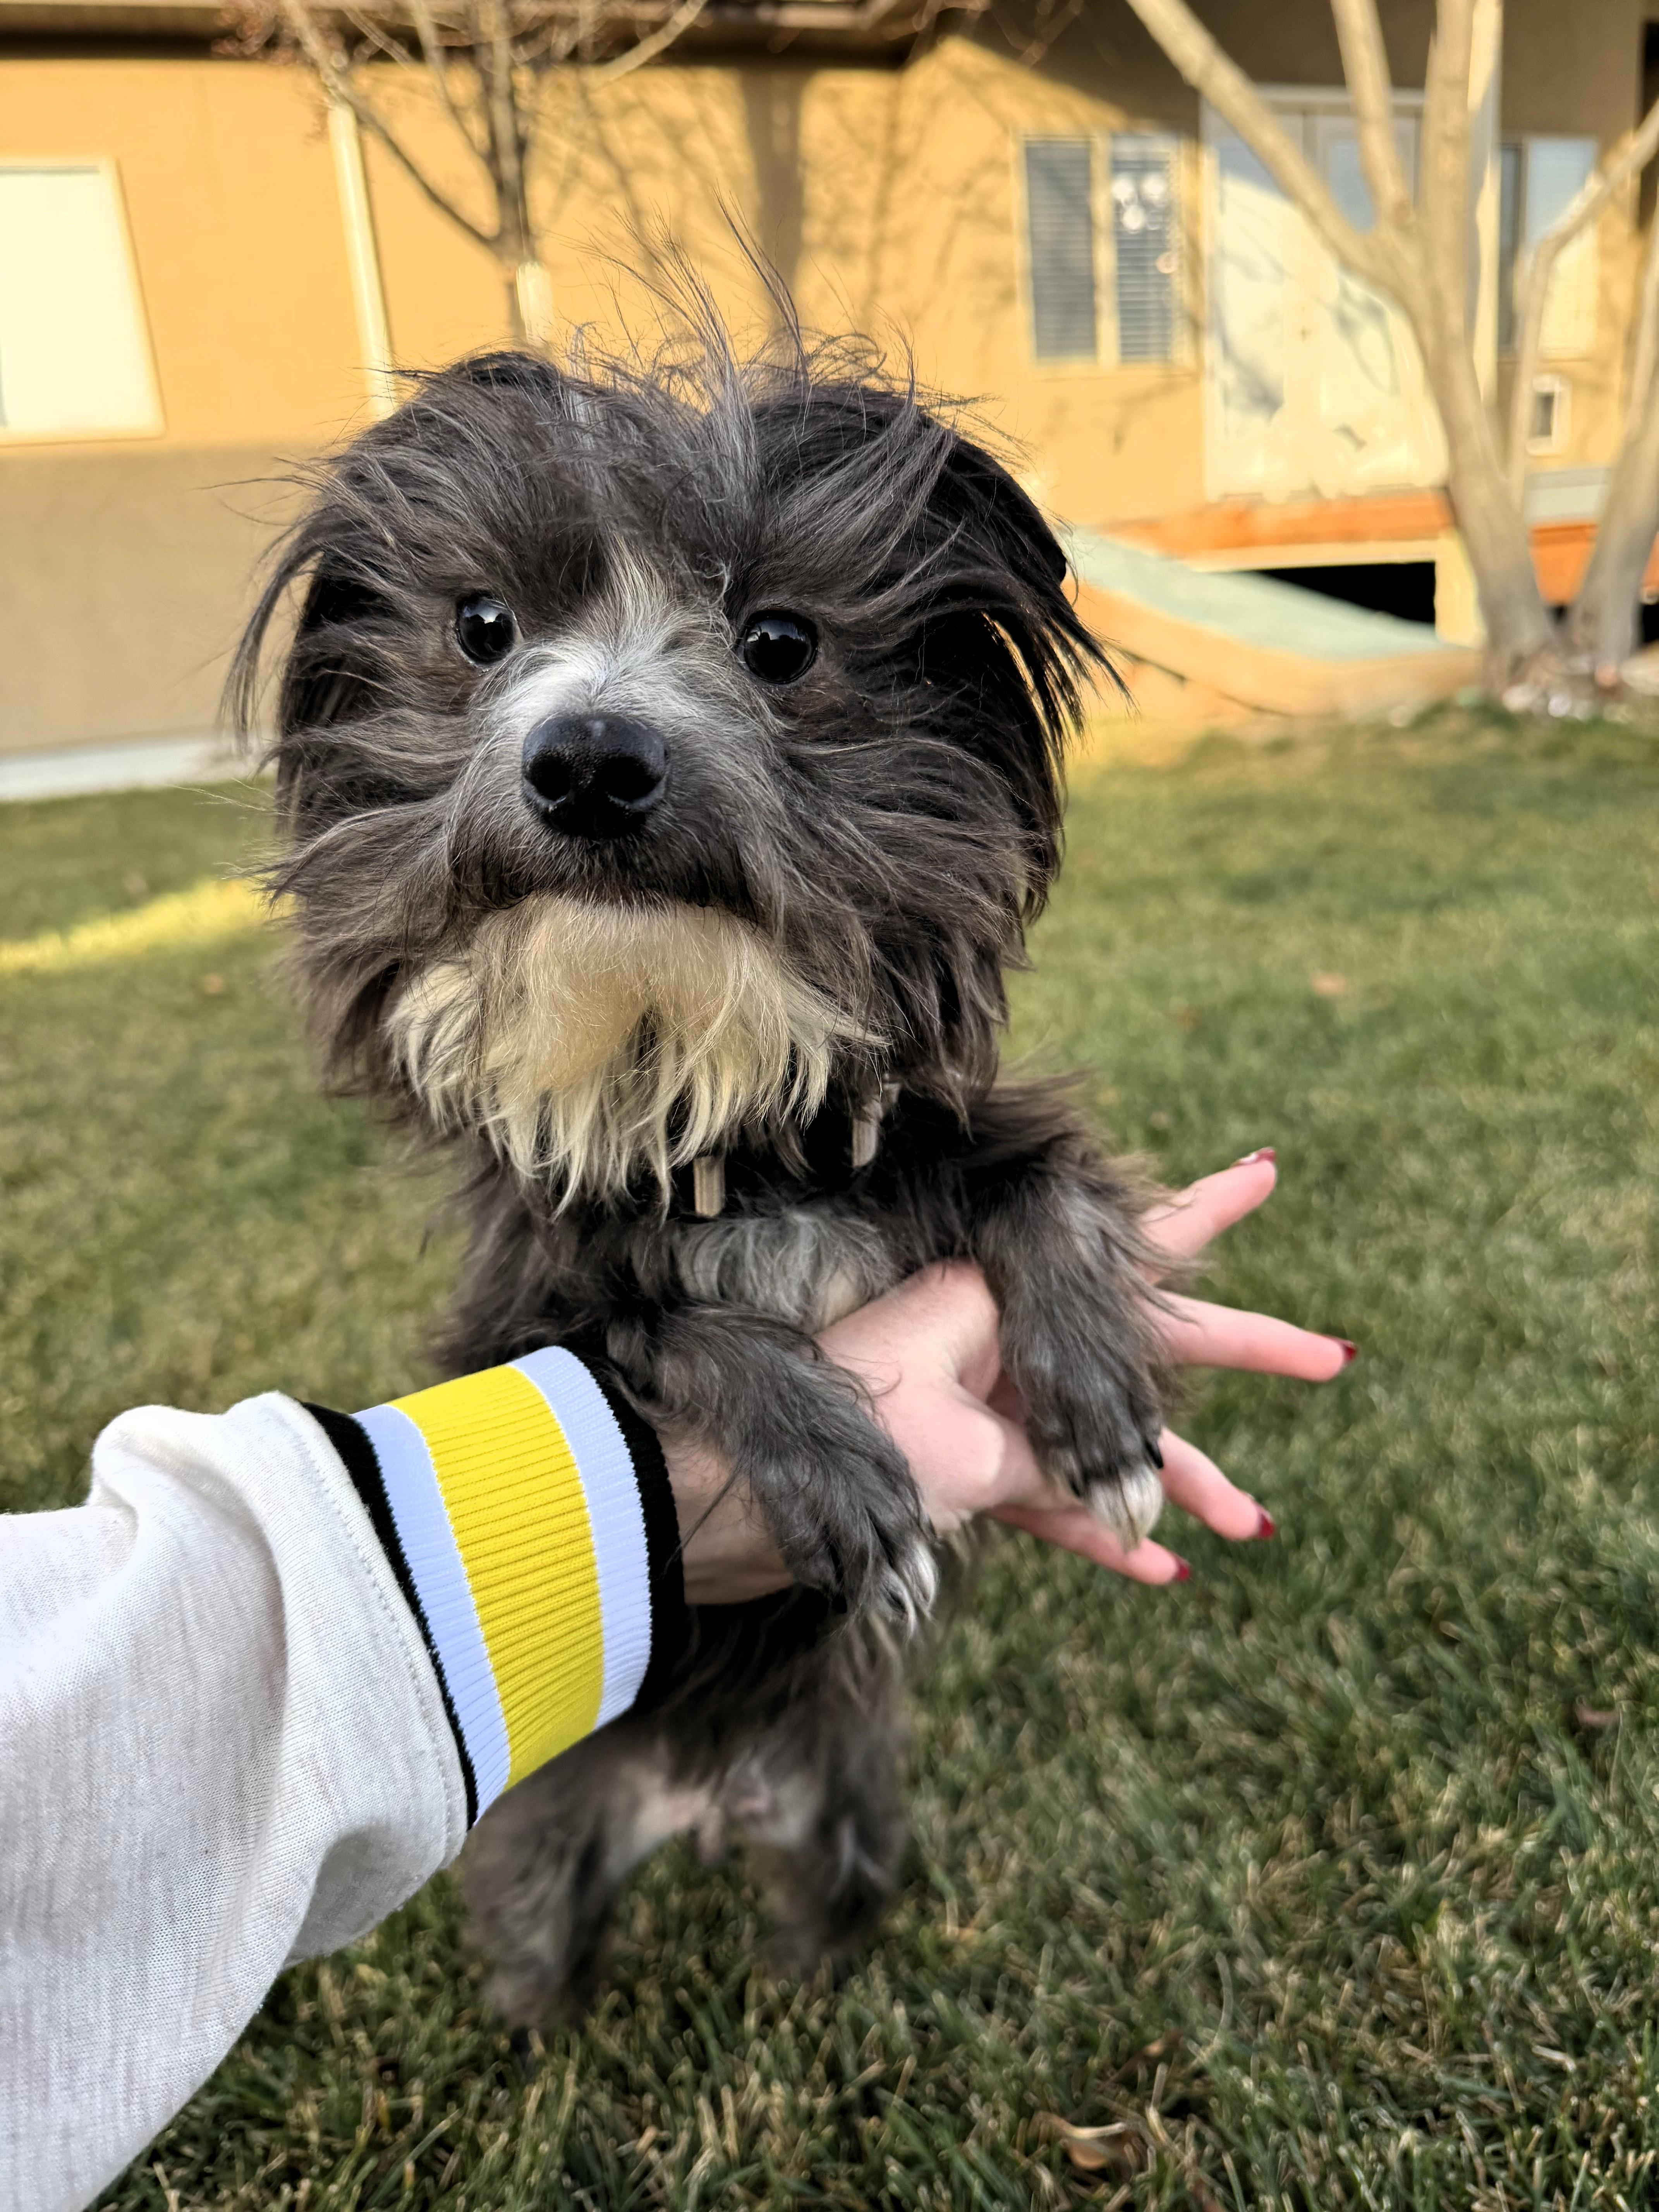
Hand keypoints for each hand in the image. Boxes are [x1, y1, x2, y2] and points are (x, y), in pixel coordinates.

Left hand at [664, 1151, 1349, 1600]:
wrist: (738, 1488)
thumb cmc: (840, 1437)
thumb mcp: (961, 1437)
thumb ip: (1048, 1454)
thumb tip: (1123, 1492)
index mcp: (1008, 1303)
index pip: (1129, 1250)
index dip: (1208, 1212)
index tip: (1269, 1173)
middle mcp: (1011, 1346)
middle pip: (1150, 1349)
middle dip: (1243, 1356)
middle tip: (1333, 1356)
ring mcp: (994, 1408)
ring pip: (1112, 1442)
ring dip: (1186, 1482)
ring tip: (1262, 1523)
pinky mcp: (968, 1472)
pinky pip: (1055, 1501)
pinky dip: (1104, 1533)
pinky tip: (1164, 1570)